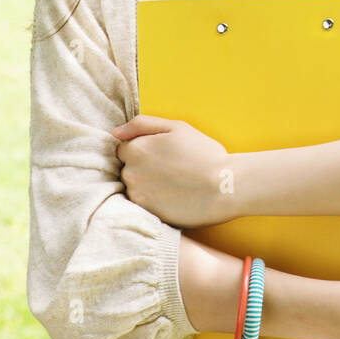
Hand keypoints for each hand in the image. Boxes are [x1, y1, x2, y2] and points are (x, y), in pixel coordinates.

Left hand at [111, 115, 236, 227]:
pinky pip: (143, 204)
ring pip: (135, 186)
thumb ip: (141, 124)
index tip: (162, 153)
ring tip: (174, 182)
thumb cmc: (203, 153)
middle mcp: (130, 173)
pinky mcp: (147, 214)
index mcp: (136, 149)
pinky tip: (173, 195)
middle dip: (143, 166)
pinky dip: (154, 200)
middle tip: (171, 167)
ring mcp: (138, 196)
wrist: (223, 186)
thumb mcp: (176, 127)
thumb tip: (115, 132)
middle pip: (128, 168)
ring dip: (147, 184)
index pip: (125, 148)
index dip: (144, 148)